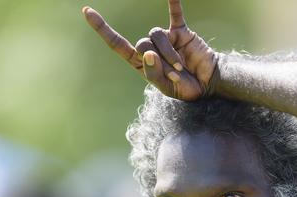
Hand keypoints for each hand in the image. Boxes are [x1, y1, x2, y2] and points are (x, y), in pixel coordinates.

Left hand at [82, 0, 217, 100]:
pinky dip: (173, 3)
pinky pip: (175, 14)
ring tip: (180, 68)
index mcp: (141, 63)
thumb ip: (154, 73)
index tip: (87, 12)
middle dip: (157, 60)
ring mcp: (166, 38)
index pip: (117, 43)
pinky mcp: (181, 31)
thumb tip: (147, 53)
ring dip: (168, 54)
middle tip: (174, 74)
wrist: (209, 83)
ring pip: (156, 36)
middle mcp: (150, 48)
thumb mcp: (166, 88)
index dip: (102, 28)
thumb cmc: (186, 88)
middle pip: (141, 43)